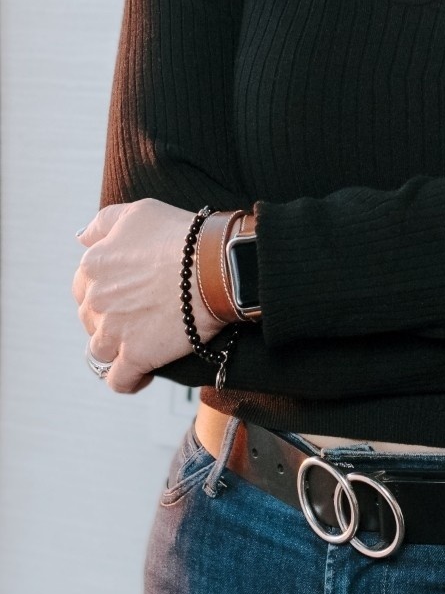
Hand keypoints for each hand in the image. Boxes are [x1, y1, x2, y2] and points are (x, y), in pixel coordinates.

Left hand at [72, 199, 223, 393]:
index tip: (127, 291)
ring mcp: (113, 330)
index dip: (106, 290)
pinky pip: (119, 380)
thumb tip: (82, 239)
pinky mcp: (135, 356)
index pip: (83, 286)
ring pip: (100, 350)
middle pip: (91, 319)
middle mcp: (96, 299)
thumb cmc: (181, 234)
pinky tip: (143, 375)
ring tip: (141, 343)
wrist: (214, 264)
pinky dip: (129, 381)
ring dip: (117, 349)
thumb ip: (103, 223)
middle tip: (140, 313)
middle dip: (110, 319)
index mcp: (93, 265)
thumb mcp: (138, 212)